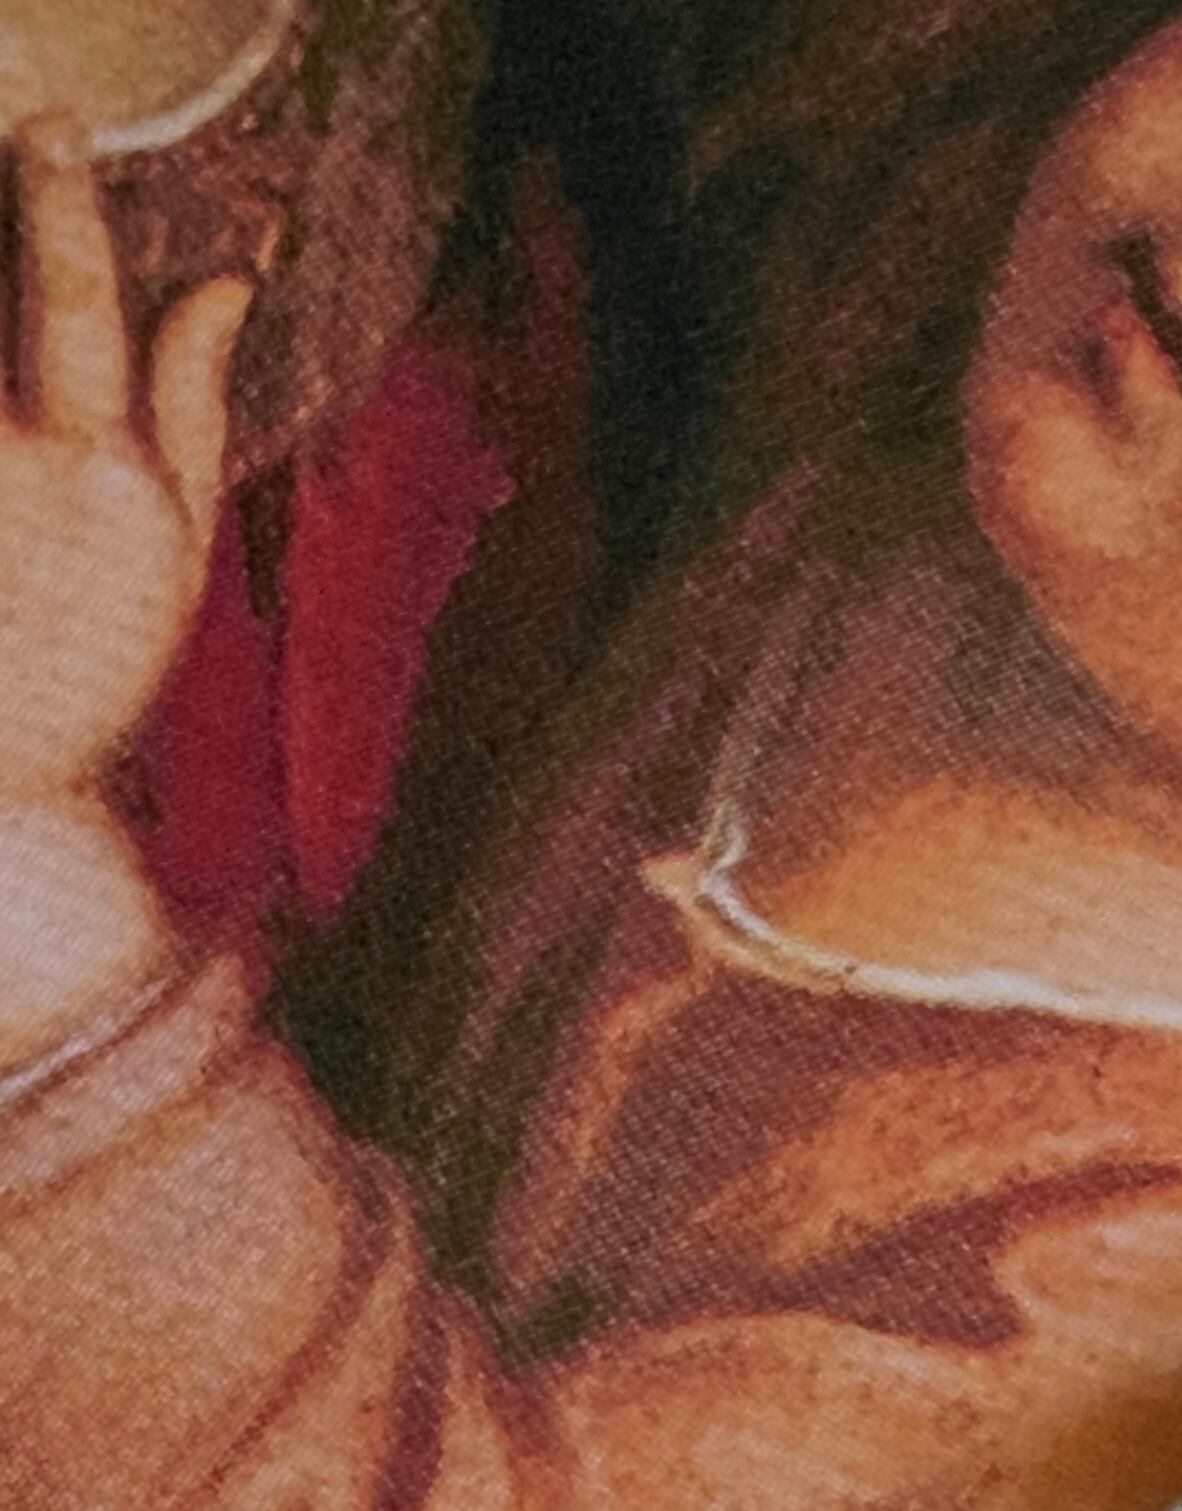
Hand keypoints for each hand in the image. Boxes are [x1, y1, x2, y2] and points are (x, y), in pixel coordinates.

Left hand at [0, 123, 246, 806]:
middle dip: (9, 234)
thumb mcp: (175, 540)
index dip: (60, 202)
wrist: (8, 780)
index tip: (45, 125)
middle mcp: (23, 469)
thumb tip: (224, 283)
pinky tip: (14, 449)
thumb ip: (194, 404)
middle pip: (5, 315)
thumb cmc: (99, 655)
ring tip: (17, 361)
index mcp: (109, 473)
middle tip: (8, 163)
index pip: (77, 302)